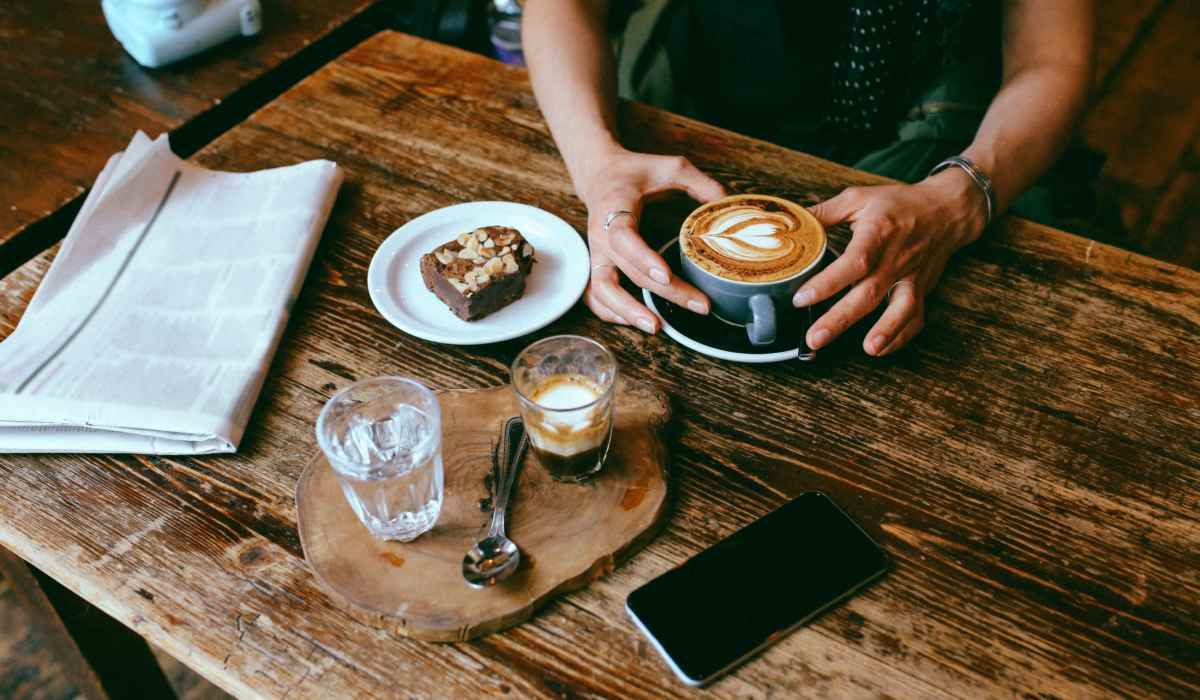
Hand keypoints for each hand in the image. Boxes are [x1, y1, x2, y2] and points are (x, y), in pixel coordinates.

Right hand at [576, 148, 725, 332]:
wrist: (600, 174)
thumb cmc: (636, 172)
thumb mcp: (672, 167)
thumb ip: (701, 184)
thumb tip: (731, 207)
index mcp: (614, 208)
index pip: (623, 237)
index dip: (643, 258)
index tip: (666, 275)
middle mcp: (599, 235)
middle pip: (625, 272)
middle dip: (662, 293)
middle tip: (697, 305)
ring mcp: (596, 254)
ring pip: (602, 290)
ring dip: (628, 312)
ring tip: (657, 327)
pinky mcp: (597, 265)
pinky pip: (595, 296)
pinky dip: (611, 313)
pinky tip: (638, 321)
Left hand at [793, 169, 987, 355]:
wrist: (946, 209)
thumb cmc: (897, 204)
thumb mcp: (858, 198)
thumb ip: (823, 214)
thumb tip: (788, 228)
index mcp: (877, 233)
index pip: (853, 262)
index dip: (827, 283)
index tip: (801, 299)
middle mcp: (896, 258)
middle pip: (869, 293)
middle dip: (841, 319)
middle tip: (814, 338)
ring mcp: (912, 276)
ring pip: (899, 308)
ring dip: (885, 331)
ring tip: (866, 350)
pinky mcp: (922, 288)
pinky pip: (916, 317)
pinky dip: (901, 335)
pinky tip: (881, 350)